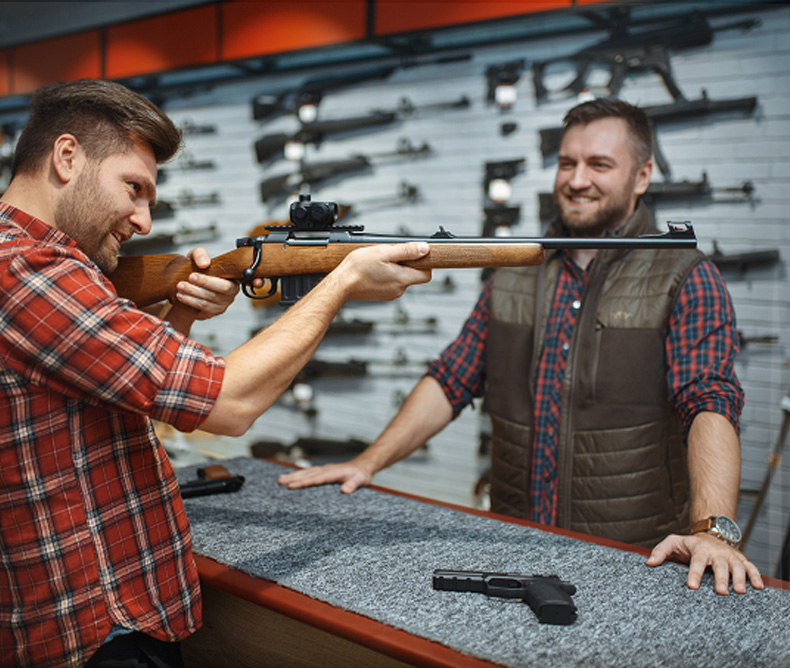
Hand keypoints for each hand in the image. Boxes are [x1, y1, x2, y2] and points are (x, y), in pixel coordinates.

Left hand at [170, 247, 240, 319]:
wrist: (190, 285)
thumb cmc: (197, 269)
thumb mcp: (197, 257)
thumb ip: (200, 254)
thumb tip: (204, 263)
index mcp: (233, 281)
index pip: (225, 285)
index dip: (208, 281)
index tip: (192, 275)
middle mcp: (230, 295)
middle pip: (216, 294)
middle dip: (199, 288)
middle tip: (183, 282)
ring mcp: (222, 306)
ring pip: (207, 302)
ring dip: (191, 295)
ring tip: (180, 287)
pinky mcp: (212, 313)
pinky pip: (201, 308)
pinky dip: (190, 302)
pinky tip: (181, 296)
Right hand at [278, 461, 372, 493]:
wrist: (363, 466)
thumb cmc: (361, 475)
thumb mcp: (361, 480)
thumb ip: (353, 485)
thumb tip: (344, 491)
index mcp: (333, 473)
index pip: (315, 479)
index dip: (303, 483)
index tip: (291, 486)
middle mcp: (326, 470)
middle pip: (307, 474)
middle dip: (293, 478)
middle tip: (279, 482)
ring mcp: (324, 470)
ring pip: (306, 472)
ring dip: (293, 475)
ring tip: (280, 480)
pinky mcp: (323, 471)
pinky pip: (309, 473)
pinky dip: (299, 475)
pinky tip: (291, 477)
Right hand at [332, 242, 431, 301]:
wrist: (341, 284)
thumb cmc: (358, 268)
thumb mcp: (384, 252)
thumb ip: (407, 251)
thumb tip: (424, 249)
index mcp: (402, 279)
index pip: (426, 274)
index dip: (424, 263)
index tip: (415, 254)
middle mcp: (398, 290)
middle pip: (413, 275)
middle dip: (406, 264)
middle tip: (391, 255)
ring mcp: (390, 294)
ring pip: (400, 279)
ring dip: (395, 269)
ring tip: (379, 262)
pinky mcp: (381, 295)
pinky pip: (390, 283)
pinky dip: (386, 275)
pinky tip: (374, 270)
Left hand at [646, 533, 763, 594]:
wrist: (710, 533)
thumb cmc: (690, 543)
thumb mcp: (673, 542)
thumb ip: (660, 551)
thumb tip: (649, 562)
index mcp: (699, 550)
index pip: (696, 562)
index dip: (694, 574)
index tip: (692, 586)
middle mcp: (716, 553)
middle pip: (719, 565)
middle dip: (720, 578)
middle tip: (720, 591)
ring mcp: (730, 556)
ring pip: (737, 566)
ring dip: (739, 578)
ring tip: (739, 591)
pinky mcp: (740, 559)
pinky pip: (751, 567)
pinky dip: (756, 575)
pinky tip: (758, 586)